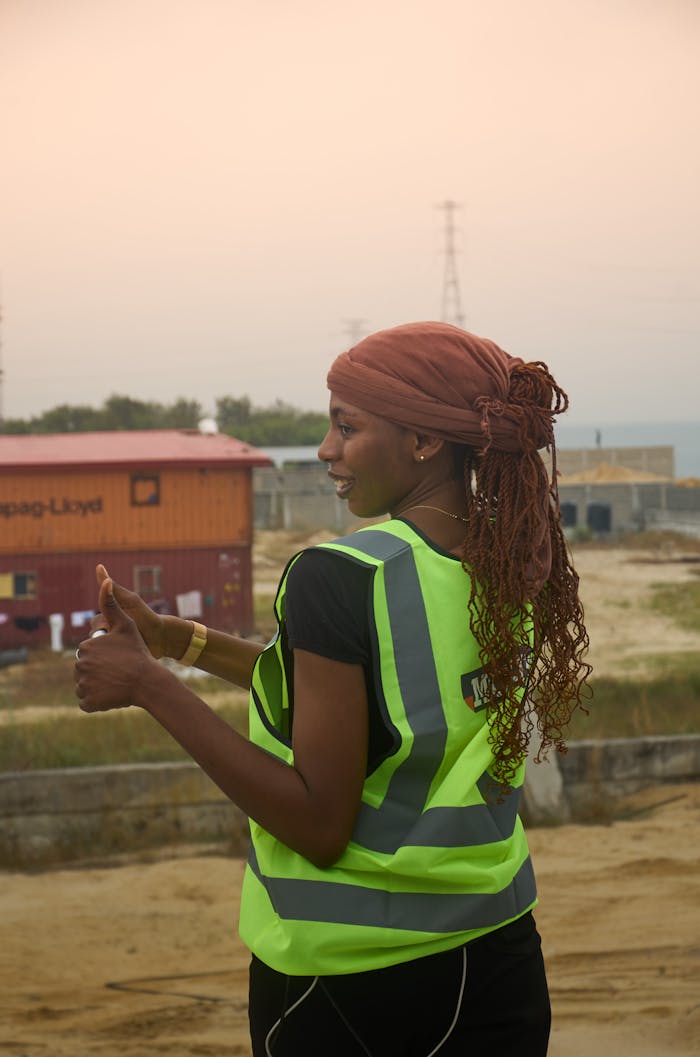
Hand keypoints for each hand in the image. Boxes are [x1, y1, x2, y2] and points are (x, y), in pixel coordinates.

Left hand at [75, 575, 154, 712]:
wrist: (147, 681)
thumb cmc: (138, 652)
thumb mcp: (125, 625)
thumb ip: (111, 603)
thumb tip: (105, 579)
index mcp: (85, 647)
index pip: (90, 654)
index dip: (106, 657)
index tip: (119, 658)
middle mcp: (79, 665)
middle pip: (87, 670)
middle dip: (100, 671)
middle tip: (119, 672)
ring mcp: (83, 685)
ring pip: (87, 685)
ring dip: (98, 686)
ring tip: (116, 683)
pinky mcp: (88, 702)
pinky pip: (88, 702)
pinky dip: (97, 701)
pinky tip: (111, 695)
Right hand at [90, 564, 166, 657]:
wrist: (162, 639)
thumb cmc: (146, 617)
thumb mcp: (129, 602)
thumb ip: (113, 589)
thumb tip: (98, 566)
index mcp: (109, 618)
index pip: (95, 623)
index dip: (104, 625)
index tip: (115, 626)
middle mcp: (109, 633)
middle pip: (95, 638)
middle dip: (105, 640)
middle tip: (120, 639)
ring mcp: (114, 646)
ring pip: (98, 651)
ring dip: (107, 652)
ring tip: (122, 650)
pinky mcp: (118, 658)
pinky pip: (105, 661)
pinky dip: (108, 660)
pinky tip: (117, 661)